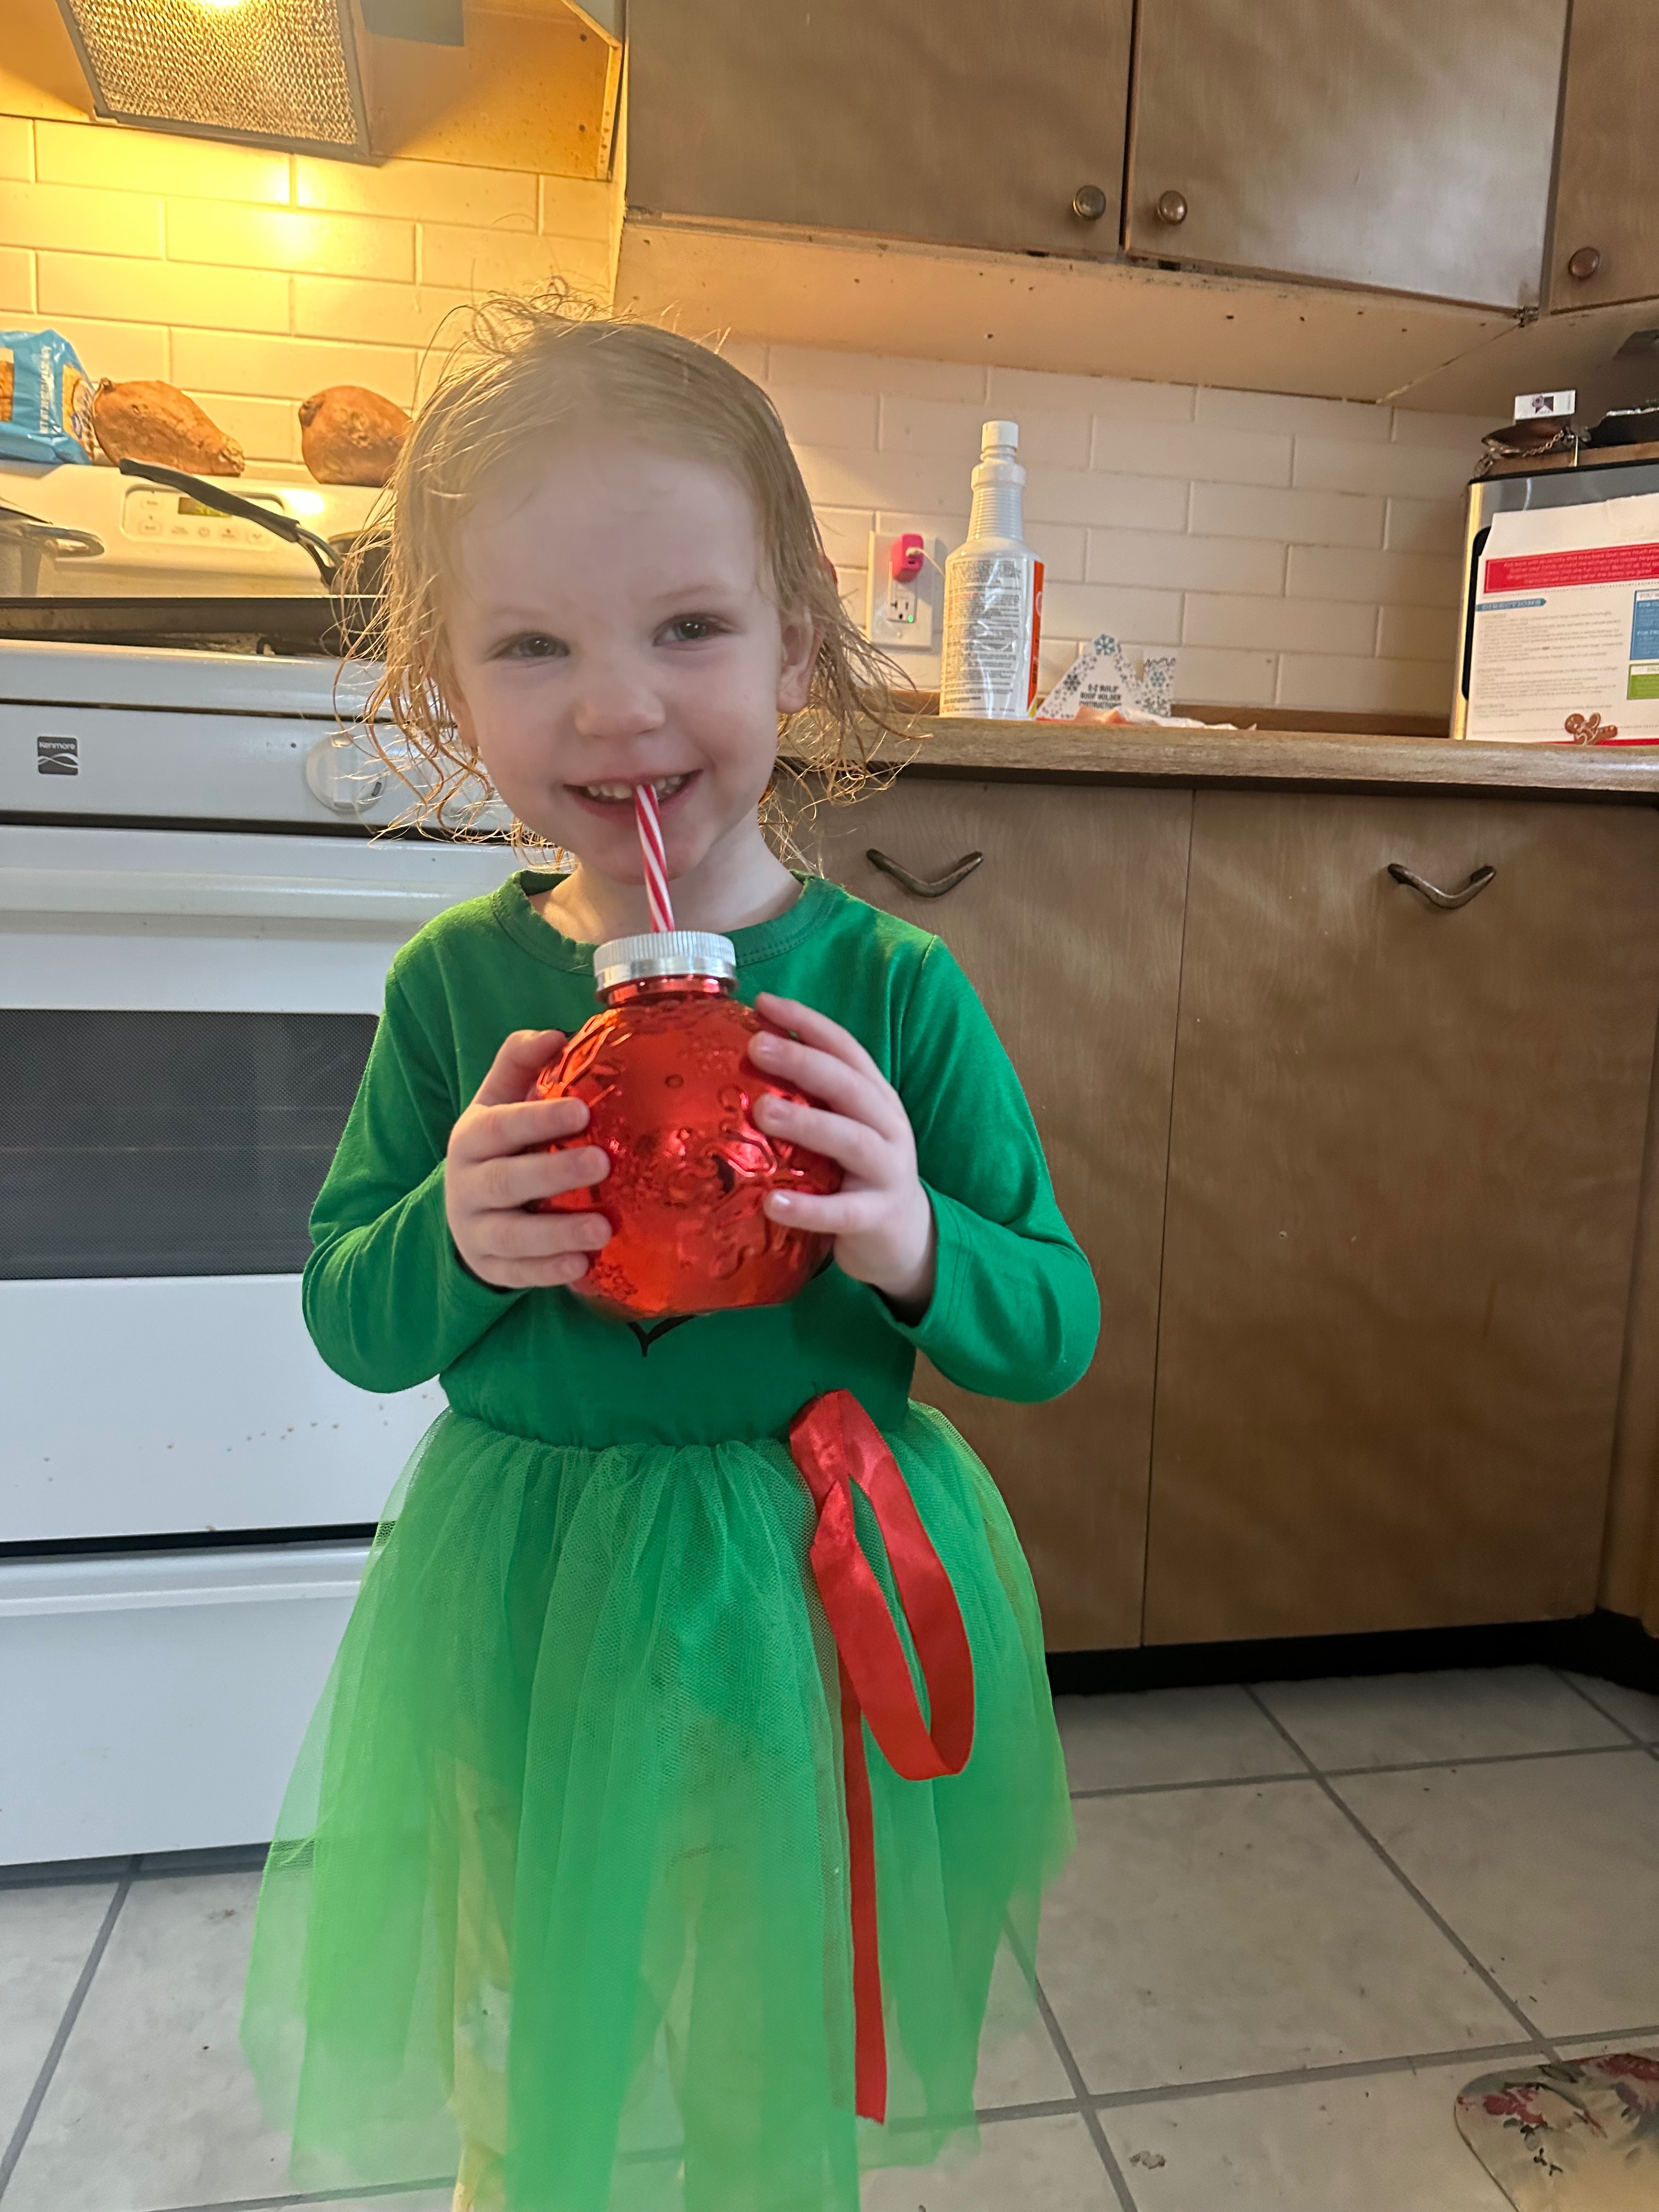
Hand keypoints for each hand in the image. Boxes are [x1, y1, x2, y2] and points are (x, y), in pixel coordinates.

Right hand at [445, 1028, 611, 1290]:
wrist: (465, 1209)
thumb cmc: (498, 1146)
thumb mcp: (498, 1102)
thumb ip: (520, 1064)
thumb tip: (554, 1034)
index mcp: (473, 1138)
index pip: (501, 1126)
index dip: (539, 1119)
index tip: (583, 1111)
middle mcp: (468, 1185)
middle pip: (508, 1180)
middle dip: (555, 1172)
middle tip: (603, 1163)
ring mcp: (477, 1230)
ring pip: (513, 1234)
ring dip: (558, 1232)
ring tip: (604, 1228)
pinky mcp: (491, 1267)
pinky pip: (518, 1273)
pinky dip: (548, 1271)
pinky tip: (582, 1265)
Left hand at [749, 993, 936, 1318]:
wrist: (906, 1238)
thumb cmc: (857, 1173)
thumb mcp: (843, 1126)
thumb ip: (809, 1097)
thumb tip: (747, 1055)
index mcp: (876, 1098)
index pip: (845, 1049)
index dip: (807, 1023)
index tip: (763, 1003)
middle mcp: (887, 1126)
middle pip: (849, 1086)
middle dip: (803, 1061)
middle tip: (756, 1047)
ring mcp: (887, 1171)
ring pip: (851, 1140)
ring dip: (807, 1123)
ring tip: (762, 1110)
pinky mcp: (877, 1217)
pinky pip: (842, 1212)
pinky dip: (809, 1208)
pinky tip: (772, 1203)